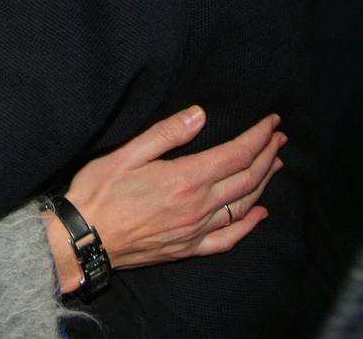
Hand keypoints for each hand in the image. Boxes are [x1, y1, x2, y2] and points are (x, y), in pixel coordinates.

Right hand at [45, 106, 285, 291]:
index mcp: (186, 178)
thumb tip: (199, 115)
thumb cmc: (99, 192)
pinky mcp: (188, 248)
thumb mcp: (126, 154)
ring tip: (274, 165)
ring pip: (243, 206)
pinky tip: (259, 215)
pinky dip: (249, 226)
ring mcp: (196, 230)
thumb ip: (165, 134)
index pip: (236, 154)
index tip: (271, 123)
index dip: (258, 137)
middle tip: (278, 138)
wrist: (84, 238)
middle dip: (266, 155)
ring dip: (263, 183)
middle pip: (246, 178)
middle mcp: (198, 206)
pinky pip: (228, 238)